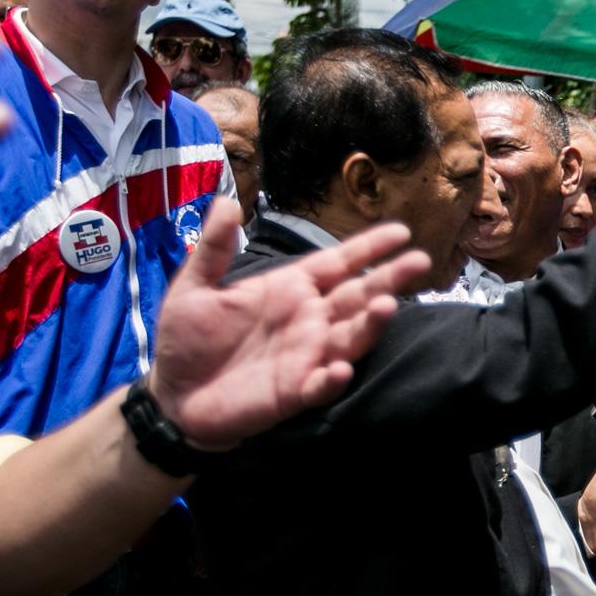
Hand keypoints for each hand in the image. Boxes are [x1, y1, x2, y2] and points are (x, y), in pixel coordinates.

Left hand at [147, 200, 431, 449]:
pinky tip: (339, 368)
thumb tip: (225, 202)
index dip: (368, 248)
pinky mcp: (294, 392)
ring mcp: (306, 356)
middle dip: (389, 278)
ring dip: (370, 323)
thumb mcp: (194, 287)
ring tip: (387, 306)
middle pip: (358, 295)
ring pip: (349, 337)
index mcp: (290, 288)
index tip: (401, 231)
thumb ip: (213, 249)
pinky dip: (332, 377)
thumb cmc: (187, 339)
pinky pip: (320, 384)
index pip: (338, 263)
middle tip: (421, 261)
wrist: (174, 394)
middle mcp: (308, 319)